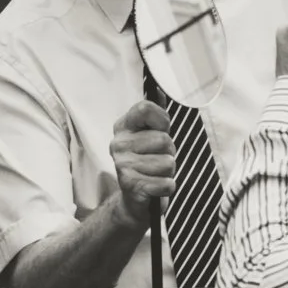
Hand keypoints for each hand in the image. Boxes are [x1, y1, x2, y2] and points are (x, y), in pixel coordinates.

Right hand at [110, 100, 175, 228]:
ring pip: (167, 162)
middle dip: (169, 152)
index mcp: (123, 127)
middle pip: (163, 139)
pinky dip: (168, 187)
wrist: (135, 201)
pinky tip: (157, 187)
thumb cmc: (148, 163)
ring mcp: (123, 165)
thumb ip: (156, 113)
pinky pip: (167, 183)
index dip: (162, 120)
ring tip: (156, 174)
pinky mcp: (131, 185)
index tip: (162, 130)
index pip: (145, 108)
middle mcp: (118, 144)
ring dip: (169, 171)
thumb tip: (161, 86)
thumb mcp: (151, 135)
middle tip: (158, 159)